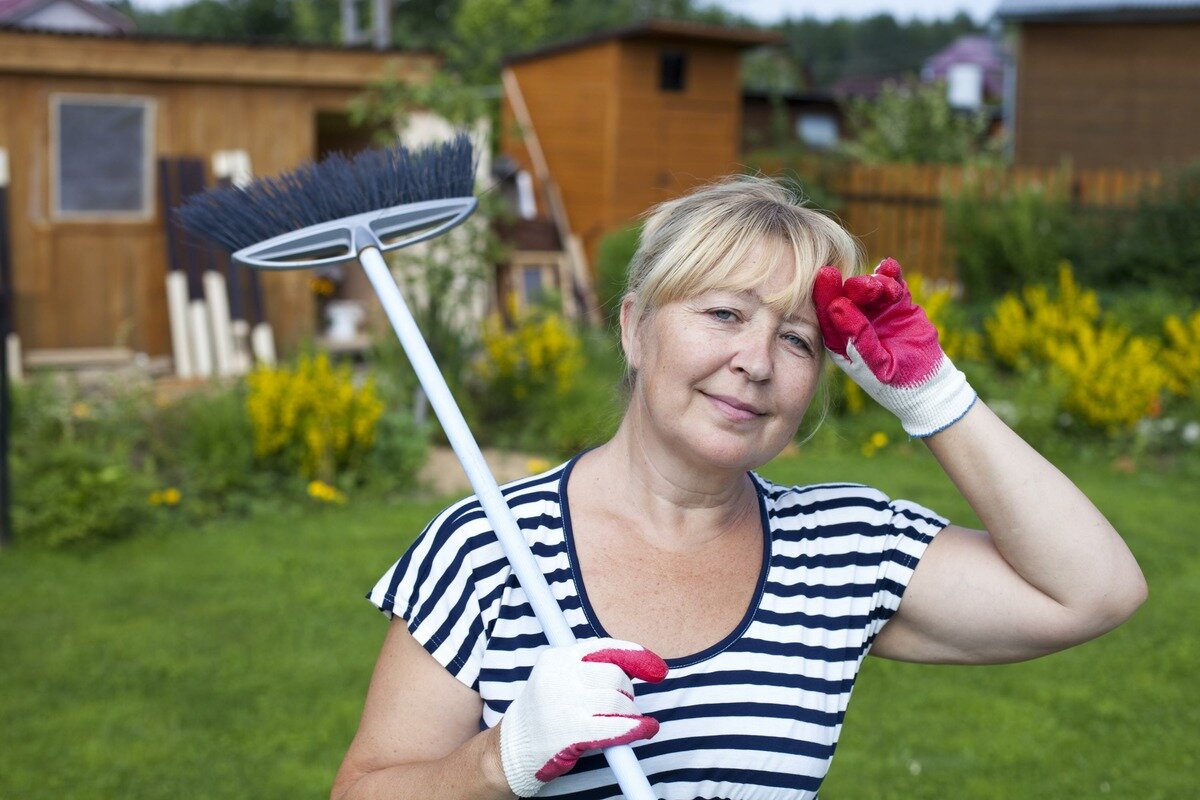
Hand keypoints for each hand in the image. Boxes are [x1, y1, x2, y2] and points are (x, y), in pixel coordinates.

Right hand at [498, 639, 667, 796]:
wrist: (512, 749)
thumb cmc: (545, 712)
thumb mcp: (559, 679)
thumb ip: (591, 669)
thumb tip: (638, 668)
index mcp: (557, 657)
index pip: (605, 648)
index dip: (636, 656)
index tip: (658, 669)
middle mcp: (559, 676)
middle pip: (615, 674)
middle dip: (628, 691)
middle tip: (625, 705)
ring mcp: (564, 703)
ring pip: (618, 701)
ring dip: (631, 713)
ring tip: (626, 721)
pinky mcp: (571, 732)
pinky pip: (616, 727)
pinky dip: (636, 728)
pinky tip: (645, 729)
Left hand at [812, 258, 975, 436]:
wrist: (928, 386)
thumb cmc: (895, 383)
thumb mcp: (876, 364)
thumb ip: (858, 337)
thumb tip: (837, 306)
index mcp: (840, 339)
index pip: (828, 313)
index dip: (825, 294)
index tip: (825, 274)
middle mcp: (855, 321)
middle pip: (849, 296)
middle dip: (857, 287)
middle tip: (868, 287)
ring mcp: (877, 311)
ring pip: (871, 287)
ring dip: (877, 282)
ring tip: (889, 291)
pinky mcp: (899, 304)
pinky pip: (893, 284)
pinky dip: (891, 274)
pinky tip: (889, 266)